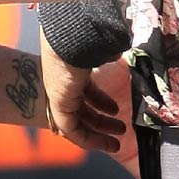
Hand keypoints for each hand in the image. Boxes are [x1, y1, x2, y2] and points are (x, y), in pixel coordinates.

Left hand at [39, 30, 137, 166]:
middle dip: (102, 118)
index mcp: (70, 65)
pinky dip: (89, 140)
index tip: (113, 109)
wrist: (73, 34)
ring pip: (78, 119)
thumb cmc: (88, 35)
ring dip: (99, 130)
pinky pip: (73, 129)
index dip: (98, 100)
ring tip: (119, 134)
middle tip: (120, 125)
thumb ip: (108, 53)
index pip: (82, 88)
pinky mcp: (59, 105)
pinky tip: (107, 144)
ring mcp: (59, 92)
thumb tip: (117, 53)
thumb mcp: (100, 46)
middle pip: (81, 104)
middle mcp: (62, 80)